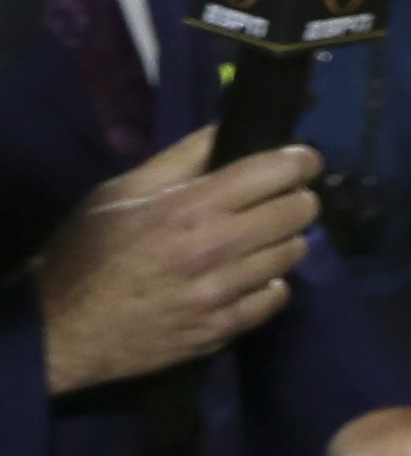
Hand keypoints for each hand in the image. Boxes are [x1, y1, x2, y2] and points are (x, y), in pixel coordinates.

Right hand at [35, 131, 323, 394]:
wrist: (62, 327)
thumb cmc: (87, 250)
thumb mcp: (121, 191)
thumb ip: (182, 158)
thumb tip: (229, 127)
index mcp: (190, 207)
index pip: (277, 172)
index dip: (301, 160)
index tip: (302, 160)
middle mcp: (216, 248)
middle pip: (300, 212)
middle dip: (298, 198)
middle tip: (280, 200)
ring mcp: (223, 293)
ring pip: (293, 254)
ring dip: (284, 241)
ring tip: (259, 239)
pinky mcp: (224, 328)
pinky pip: (277, 297)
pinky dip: (270, 284)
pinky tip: (248, 278)